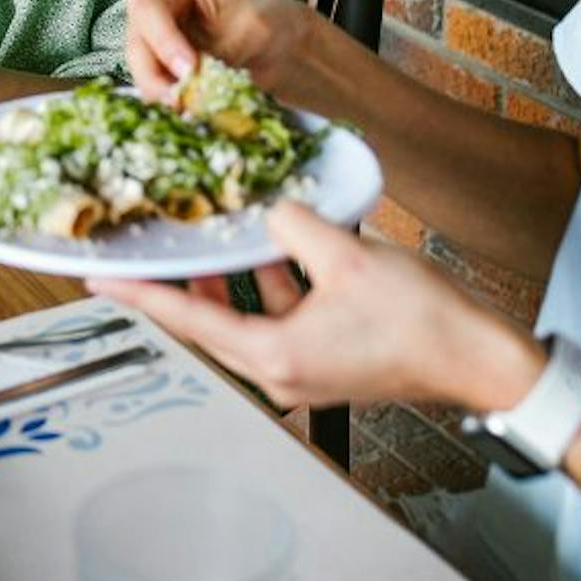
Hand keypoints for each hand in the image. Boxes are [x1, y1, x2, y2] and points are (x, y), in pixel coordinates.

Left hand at [90, 203, 546, 410]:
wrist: (479, 358)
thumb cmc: (423, 323)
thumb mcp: (348, 257)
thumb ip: (296, 225)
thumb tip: (273, 209)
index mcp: (275, 356)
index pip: (188, 320)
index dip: (140, 295)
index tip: (101, 280)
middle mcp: (280, 371)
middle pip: (207, 321)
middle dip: (177, 282)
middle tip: (143, 251)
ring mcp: (301, 368)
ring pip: (242, 316)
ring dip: (227, 278)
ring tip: (205, 237)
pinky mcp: (323, 356)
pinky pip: (277, 315)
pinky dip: (268, 283)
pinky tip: (270, 245)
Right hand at [124, 0, 316, 102]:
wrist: (279, 47)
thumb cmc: (266, 20)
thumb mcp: (252, 24)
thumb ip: (219, 48)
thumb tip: (192, 83)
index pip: (149, 9)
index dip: (164, 42)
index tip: (189, 70)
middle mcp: (149, 12)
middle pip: (138, 48)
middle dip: (158, 79)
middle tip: (185, 102)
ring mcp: (150, 46)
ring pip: (142, 77)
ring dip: (166, 98)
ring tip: (195, 112)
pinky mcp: (159, 76)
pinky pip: (155, 95)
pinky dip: (173, 107)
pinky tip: (194, 115)